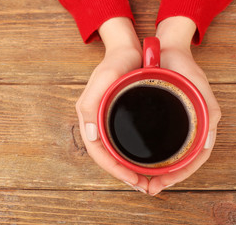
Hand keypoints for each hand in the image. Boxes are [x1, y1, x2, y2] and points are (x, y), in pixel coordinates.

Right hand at [76, 17, 148, 192]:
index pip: (99, 152)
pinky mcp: (121, 117)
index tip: (133, 180)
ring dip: (129, 168)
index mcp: (90, 118)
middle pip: (108, 156)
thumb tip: (90, 136)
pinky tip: (145, 159)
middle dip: (123, 174)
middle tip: (143, 185)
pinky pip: (124, 142)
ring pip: (117, 152)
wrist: (127, 50)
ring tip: (146, 179)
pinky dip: (133, 154)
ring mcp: (109, 120)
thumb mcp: (103, 80)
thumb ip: (91, 106)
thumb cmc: (114, 63)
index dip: (115, 170)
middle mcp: (98, 122)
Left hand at [148, 17, 221, 195]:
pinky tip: (141, 160)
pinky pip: (160, 143)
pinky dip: (153, 155)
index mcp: (201, 124)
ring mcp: (176, 124)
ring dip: (159, 171)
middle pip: (181, 162)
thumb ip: (210, 110)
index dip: (179, 175)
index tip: (161, 184)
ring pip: (171, 156)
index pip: (194, 159)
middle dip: (166, 178)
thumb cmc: (184, 66)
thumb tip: (207, 144)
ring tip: (143, 180)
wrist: (166, 50)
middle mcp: (190, 128)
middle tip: (149, 187)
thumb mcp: (199, 85)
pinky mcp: (163, 119)